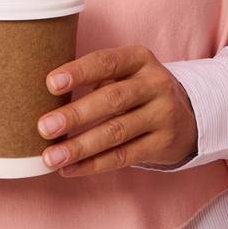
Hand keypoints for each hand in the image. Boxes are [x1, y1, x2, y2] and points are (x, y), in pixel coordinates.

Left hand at [36, 44, 197, 176]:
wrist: (186, 116)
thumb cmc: (137, 91)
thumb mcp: (125, 73)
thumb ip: (95, 78)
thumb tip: (40, 96)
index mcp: (140, 59)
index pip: (107, 62)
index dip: (79, 72)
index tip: (50, 83)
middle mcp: (155, 84)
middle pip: (113, 99)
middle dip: (76, 114)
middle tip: (44, 127)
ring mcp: (162, 114)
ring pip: (117, 132)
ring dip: (80, 146)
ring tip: (50, 157)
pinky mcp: (162, 143)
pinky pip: (124, 156)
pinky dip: (93, 164)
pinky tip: (69, 169)